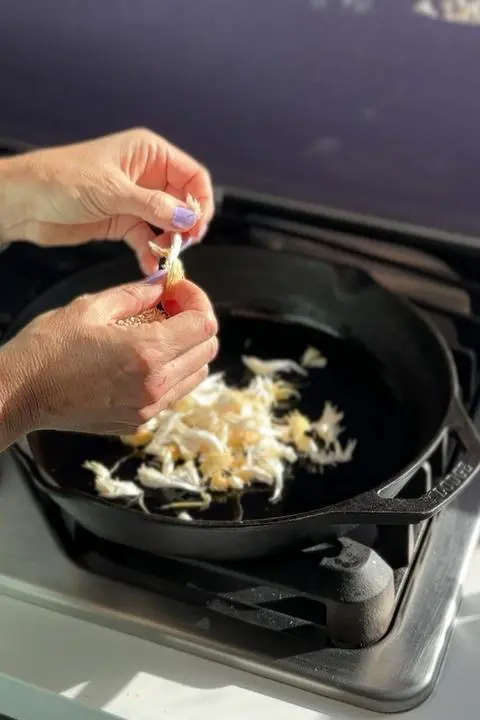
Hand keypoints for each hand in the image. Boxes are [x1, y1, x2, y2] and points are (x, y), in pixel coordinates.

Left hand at [0, 128, 214, 273]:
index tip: (197, 226)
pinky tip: (149, 266)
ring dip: (169, 242)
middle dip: (186, 225)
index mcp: (148, 153)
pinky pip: (146, 239)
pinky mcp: (121, 221)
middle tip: (184, 245)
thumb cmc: (60, 180)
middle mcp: (146, 175)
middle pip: (183, 201)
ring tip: (164, 257)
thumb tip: (187, 218)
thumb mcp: (112, 191)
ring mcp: (134, 200)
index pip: (192, 175)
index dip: (200, 201)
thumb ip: (153, 205)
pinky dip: (150, 253)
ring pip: (167, 223)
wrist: (23, 202)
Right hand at [0, 279, 217, 449]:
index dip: (198, 300)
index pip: (205, 325)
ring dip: (187, 350)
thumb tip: (163, 286)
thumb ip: (136, 294)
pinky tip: (142, 360)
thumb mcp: (91, 307)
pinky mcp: (137, 422)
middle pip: (207, 351)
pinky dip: (171, 373)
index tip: (178, 291)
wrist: (19, 394)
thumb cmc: (47, 348)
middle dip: (196, 323)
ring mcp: (148, 409)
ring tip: (157, 334)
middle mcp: (155, 385)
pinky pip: (173, 394)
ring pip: (196, 375)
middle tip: (170, 309)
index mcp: (147, 351)